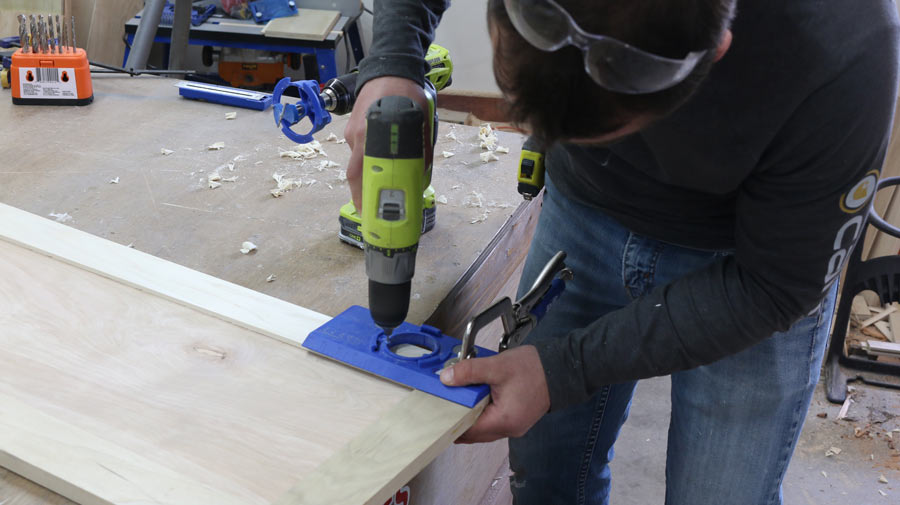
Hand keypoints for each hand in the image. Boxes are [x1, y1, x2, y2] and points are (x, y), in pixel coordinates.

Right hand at [343, 76, 433, 212]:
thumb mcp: (421, 124)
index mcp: (372, 137)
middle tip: (370, 210)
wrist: (390, 68)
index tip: (369, 212)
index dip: (364, 196)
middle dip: (361, 195)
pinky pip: (358, 149)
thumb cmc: (407, 96)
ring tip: (381, 186)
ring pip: (358, 162)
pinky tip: (380, 159)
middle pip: (354, 174)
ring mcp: (352, 132)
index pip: (361, 175)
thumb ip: (420, 152)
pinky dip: (368, 158)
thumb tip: (420, 180)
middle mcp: (358, 136)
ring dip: (368, 175)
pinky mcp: (352, 127)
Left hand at [439, 345, 550, 443]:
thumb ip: (470, 372)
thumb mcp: (497, 367)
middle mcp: (509, 429)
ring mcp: (514, 426)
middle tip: (444, 403)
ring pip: (483, 428)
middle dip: (459, 420)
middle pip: (474, 433)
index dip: (450, 421)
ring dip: (471, 415)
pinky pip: (493, 421)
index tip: (437, 411)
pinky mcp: (517, 419)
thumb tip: (446, 378)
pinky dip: (482, 412)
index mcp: (503, 421)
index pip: (468, 431)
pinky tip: (476, 397)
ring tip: (459, 398)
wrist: (562, 368)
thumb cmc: (533, 369)